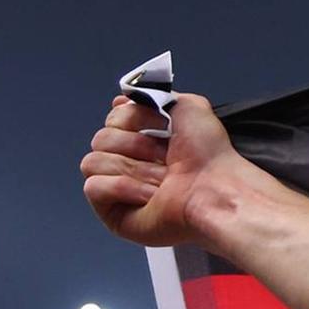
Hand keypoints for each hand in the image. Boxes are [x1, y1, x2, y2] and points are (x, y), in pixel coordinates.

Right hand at [80, 91, 246, 247]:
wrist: (216, 189)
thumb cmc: (209, 155)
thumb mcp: (189, 108)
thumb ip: (156, 96)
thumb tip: (123, 99)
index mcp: (143, 140)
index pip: (112, 119)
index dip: (135, 119)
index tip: (162, 125)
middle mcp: (129, 162)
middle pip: (100, 139)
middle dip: (137, 145)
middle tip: (167, 157)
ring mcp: (118, 189)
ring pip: (92, 162)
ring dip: (135, 168)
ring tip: (163, 179)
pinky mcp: (112, 212)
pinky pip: (94, 187)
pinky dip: (124, 187)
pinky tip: (151, 195)